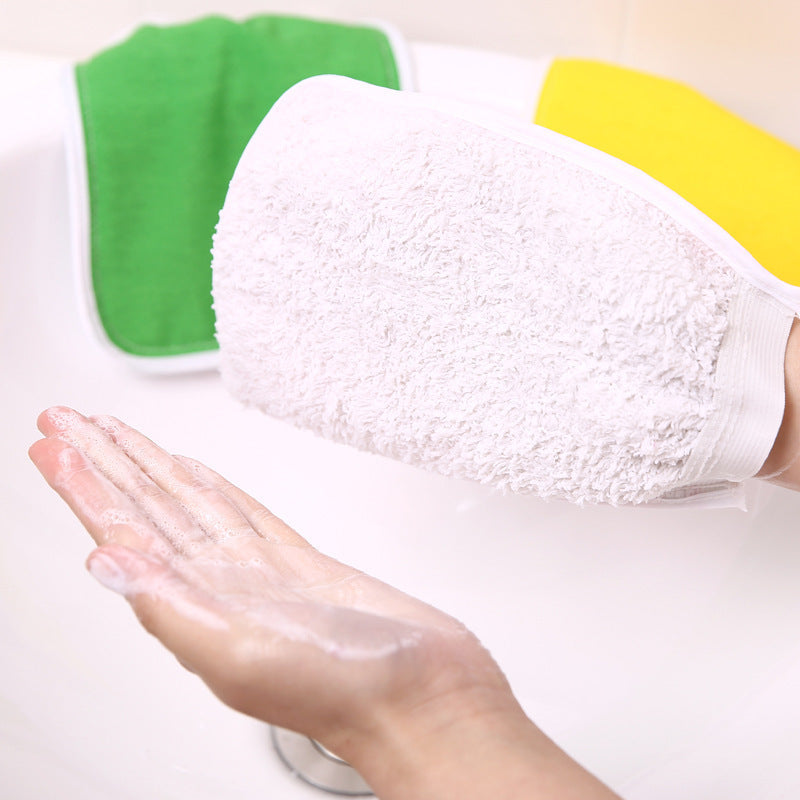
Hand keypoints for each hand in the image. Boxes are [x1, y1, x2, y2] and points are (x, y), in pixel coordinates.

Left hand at [29, 407, 619, 798]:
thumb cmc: (347, 695)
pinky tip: (199, 477)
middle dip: (107, 462)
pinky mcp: (301, 565)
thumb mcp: (243, 657)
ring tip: (119, 438)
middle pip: (150, 508)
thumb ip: (173, 609)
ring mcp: (260, 573)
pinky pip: (245, 514)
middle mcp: (220, 585)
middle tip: (70, 422)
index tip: (55, 443)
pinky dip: (216, 491)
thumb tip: (105, 562)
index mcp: (197, 605)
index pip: (125, 529)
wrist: (425, 698)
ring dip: (151, 470)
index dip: (86, 484)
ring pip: (192, 505)